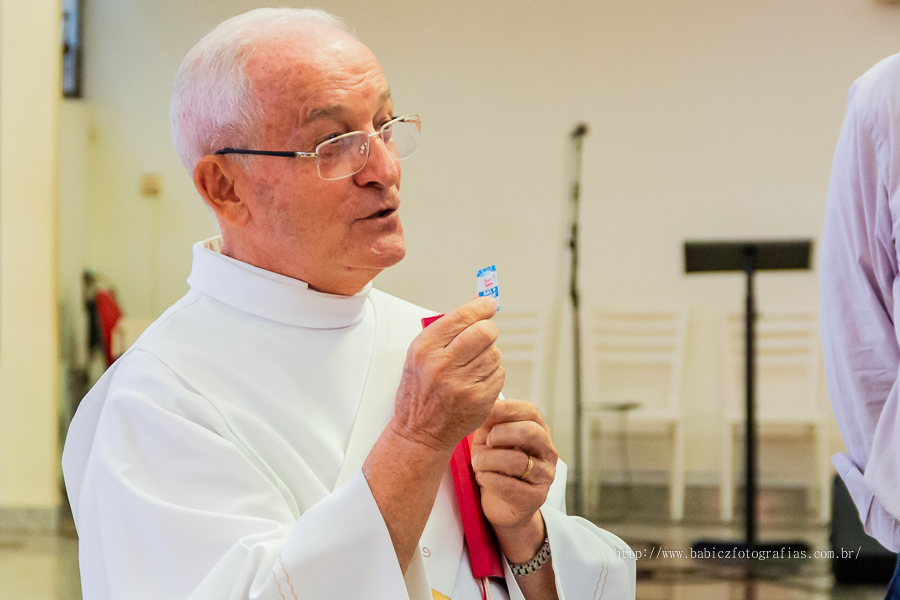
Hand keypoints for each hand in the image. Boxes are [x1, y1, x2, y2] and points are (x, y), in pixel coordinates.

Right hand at [390, 297, 504, 452]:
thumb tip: (479, 301)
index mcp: (425, 348)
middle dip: (488, 330)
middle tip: (483, 336)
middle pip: (485, 332)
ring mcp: (462, 384)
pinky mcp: (479, 400)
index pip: (462, 317)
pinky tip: (476, 382)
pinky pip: (499, 374)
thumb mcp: (422, 354)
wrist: (419, 432)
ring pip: (494, 353)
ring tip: (473, 366)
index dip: (481, 307)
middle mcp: (442, 365)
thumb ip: (449, 327)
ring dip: (489, 355)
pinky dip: (492, 375)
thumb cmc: (420, 389)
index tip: (489, 304)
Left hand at [471, 399, 557, 560]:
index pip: (530, 411)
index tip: (485, 411)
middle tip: (486, 443)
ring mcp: (545, 476)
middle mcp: (548, 452)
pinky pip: (509, 486)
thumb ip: (489, 421)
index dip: (506, 409)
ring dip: (489, 460)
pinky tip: (483, 478)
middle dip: (500, 434)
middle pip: (530, 432)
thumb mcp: (488, 439)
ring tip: (478, 463)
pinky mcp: (536, 498)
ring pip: (517, 461)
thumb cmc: (494, 465)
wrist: (499, 504)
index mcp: (539, 431)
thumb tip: (484, 403)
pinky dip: (489, 480)